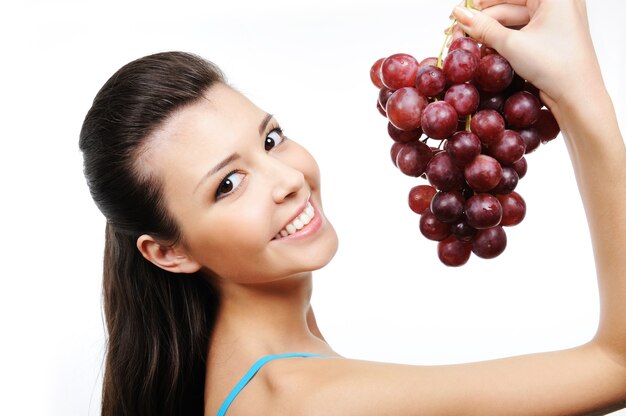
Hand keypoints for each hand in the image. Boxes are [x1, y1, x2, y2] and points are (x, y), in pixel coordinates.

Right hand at [452, 0, 604, 113]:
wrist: (578, 96)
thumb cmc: (555, 65)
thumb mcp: (512, 44)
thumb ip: (483, 28)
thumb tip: (459, 15)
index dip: (481, 2)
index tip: (460, 12)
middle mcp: (557, 3)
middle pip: (511, 3)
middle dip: (483, 17)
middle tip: (459, 29)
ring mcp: (554, 21)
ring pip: (514, 19)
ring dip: (490, 30)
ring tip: (467, 41)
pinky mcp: (551, 37)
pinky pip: (522, 31)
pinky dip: (503, 38)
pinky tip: (484, 46)